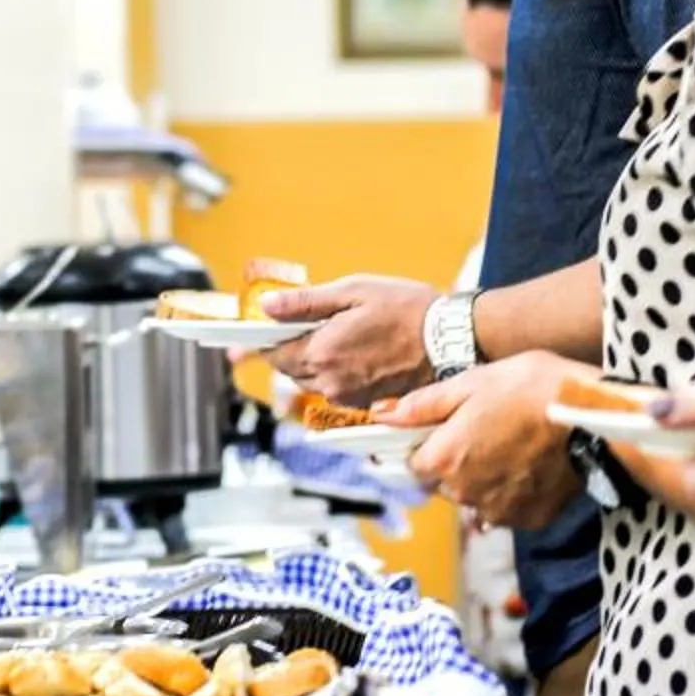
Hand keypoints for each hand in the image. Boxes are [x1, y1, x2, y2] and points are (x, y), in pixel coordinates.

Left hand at [260, 275, 437, 406]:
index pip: (273, 354)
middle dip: (289, 348)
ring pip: (313, 380)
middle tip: (301, 325)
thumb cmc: (406, 309)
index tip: (244, 343)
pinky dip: (336, 372)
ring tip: (335, 335)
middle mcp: (331, 381)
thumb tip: (268, 305)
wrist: (450, 341)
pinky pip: (337, 389)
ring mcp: (349, 396)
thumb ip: (305, 302)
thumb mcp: (353, 291)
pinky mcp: (367, 403)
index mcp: (322, 351)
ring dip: (313, 361)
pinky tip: (355, 351)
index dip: (259, 344)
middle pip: (290, 369)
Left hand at [390, 352, 586, 529]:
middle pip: (445, 483)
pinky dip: (514, 491)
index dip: (428, 444)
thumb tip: (381, 414)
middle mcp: (465, 494)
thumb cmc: (529, 389)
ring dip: (486, 478)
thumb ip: (421, 406)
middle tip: (488, 428)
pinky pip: (508, 509)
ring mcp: (499, 510)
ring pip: (476, 497)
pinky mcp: (530, 519)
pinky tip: (531, 464)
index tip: (447, 429)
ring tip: (513, 444)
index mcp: (444, 459)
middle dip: (458, 460)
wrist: (590, 415)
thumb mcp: (470, 384)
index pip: (414, 464)